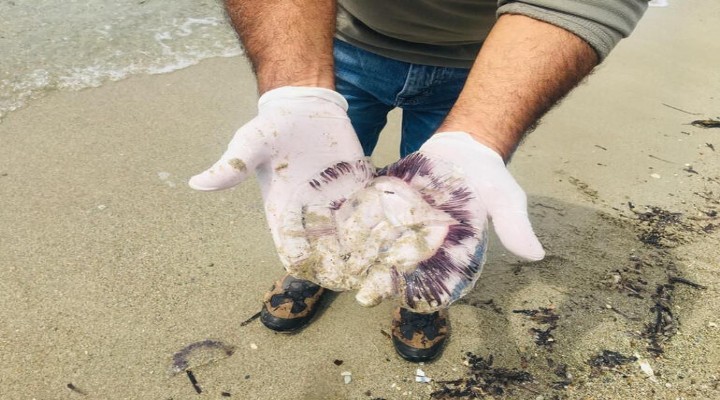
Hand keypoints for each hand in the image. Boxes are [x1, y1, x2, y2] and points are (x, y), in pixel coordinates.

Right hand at [189, 87, 373, 287]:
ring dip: (369, 250)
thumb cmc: (274, 126)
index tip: (330, 276)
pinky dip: (384, 224)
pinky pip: (372, 212)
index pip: (295, 250)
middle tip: (368, 279)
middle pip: (328, 250)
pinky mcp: (357, 187)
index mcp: (283, 211)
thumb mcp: (252, 143)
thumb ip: (233, 165)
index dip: (311, 266)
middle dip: (346, 266)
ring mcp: (336, 202)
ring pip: (354, 236)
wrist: (302, 105)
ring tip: (391, 264)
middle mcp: (312, 213)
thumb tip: (196, 182)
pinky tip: (403, 235)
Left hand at [352, 131, 544, 311]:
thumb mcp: (505, 199)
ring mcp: (403, 220)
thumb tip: (536, 254)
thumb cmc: (489, 178)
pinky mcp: (388, 200)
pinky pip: (370, 212)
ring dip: (361, 253)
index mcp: (448, 248)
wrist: (466, 146)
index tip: (399, 295)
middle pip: (399, 263)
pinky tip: (335, 229)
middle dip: (381, 276)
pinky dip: (354, 220)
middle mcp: (423, 239)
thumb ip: (513, 225)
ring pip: (379, 241)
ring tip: (341, 265)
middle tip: (362, 289)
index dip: (417, 286)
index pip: (432, 274)